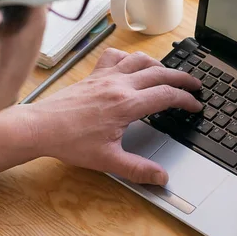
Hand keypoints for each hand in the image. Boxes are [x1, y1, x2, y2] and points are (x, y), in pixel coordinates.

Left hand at [27, 48, 201, 184]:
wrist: (40, 127)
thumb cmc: (70, 142)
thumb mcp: (108, 160)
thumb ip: (138, 169)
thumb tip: (161, 178)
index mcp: (126, 105)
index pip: (167, 96)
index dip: (186, 100)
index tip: (195, 105)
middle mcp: (119, 85)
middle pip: (160, 73)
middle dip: (183, 78)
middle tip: (195, 84)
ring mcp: (106, 76)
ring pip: (141, 60)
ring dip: (160, 65)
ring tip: (169, 74)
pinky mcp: (94, 74)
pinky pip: (115, 57)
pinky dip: (129, 57)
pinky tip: (132, 65)